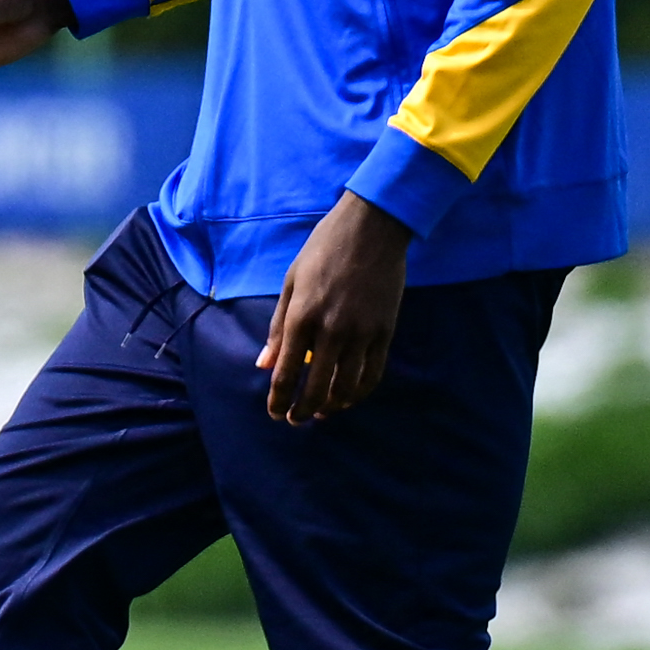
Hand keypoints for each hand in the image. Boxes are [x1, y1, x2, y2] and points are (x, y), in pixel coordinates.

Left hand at [259, 194, 411, 422]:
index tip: (275, 413)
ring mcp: (362, 333)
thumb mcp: (291, 283)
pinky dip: (360, 392)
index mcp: (302, 317)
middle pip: (316, 388)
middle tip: (295, 420)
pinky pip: (374, 374)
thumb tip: (264, 364)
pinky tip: (348, 398)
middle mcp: (331, 330)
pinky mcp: (385, 332)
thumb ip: (278, 328)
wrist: (372, 229)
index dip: (278, 400)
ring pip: (347, 387)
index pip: (287, 372)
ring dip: (332, 406)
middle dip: (303, 411)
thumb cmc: (322, 251)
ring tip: (322, 413)